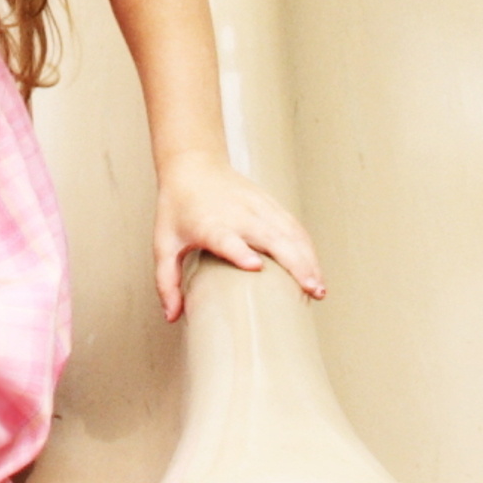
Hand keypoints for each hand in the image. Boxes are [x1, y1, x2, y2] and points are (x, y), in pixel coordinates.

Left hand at [153, 154, 324, 320]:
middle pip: (271, 238)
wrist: (193, 166)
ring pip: (290, 233)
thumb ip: (166, 281)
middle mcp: (237, 215)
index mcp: (209, 224)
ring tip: (319, 288)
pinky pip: (294, 227)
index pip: (226, 238)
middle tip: (311, 291)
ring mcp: (257, 207)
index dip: (240, 251)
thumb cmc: (177, 208)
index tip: (255, 266)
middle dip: (295, 264)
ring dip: (308, 259)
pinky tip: (315, 269)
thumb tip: (172, 317)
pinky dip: (307, 248)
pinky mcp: (270, 204)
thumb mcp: (164, 244)